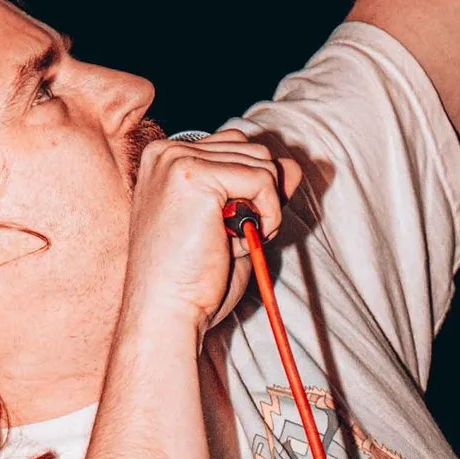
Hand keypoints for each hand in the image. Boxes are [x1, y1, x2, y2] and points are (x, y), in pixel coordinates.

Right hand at [120, 129, 300, 333]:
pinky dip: (268, 214)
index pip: (235, 146)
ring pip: (261, 162)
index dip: (253, 188)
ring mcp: (177, 160)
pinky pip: (262, 179)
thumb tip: (292, 165)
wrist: (166, 312)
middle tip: (234, 240)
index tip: (236, 229)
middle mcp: (167, 152)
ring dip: (265, 207)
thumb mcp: (233, 225)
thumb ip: (260, 190)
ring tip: (235, 241)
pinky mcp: (193, 174)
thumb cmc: (194, 279)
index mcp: (167, 160)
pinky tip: (242, 241)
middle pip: (252, 149)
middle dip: (260, 197)